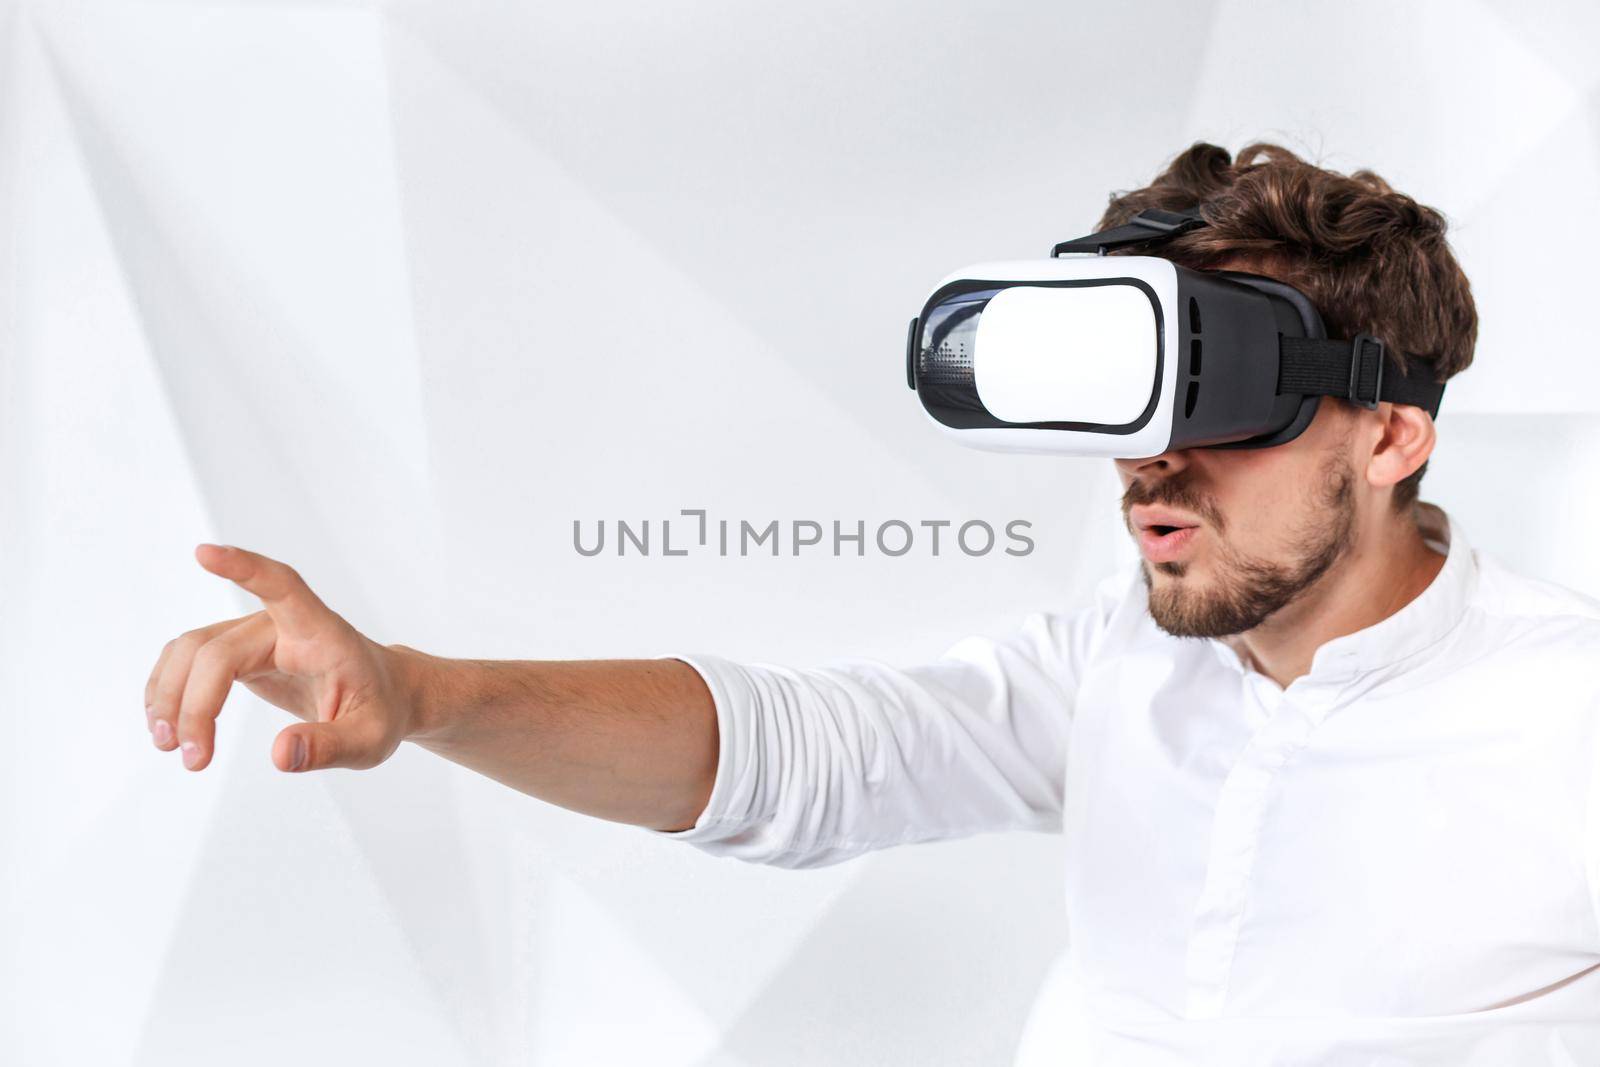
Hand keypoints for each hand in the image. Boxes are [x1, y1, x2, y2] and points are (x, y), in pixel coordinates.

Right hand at [144, 545, 416, 773]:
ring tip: (170, 748)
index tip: (205, 553)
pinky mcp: (239, 654)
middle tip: (193, 760)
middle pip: (217, 650)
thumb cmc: (379, 710)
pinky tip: (167, 726)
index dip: (245, 568)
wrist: (382, 698)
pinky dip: (170, 691)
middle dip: (195, 705)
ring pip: (191, 651)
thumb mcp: (370, 739)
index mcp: (321, 634)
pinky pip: (189, 661)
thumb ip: (330, 747)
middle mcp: (281, 626)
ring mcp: (255, 637)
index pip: (283, 587)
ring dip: (170, 697)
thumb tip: (281, 755)